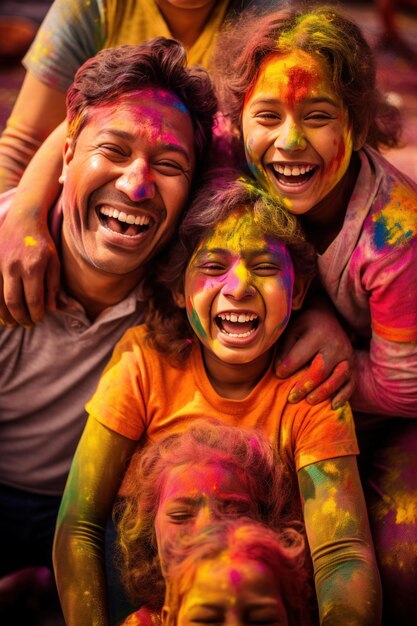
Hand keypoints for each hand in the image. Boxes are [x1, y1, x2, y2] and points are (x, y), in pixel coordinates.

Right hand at [0, 210, 59, 326]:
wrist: (23, 219)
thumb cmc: (42, 243)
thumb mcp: (54, 262)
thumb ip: (53, 286)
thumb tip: (50, 308)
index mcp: (32, 268)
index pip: (33, 299)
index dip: (36, 314)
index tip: (39, 319)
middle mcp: (13, 267)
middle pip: (13, 302)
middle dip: (21, 317)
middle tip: (27, 324)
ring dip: (4, 314)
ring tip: (12, 323)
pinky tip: (1, 311)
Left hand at [275, 305, 355, 408]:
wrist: (327, 318)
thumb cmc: (305, 327)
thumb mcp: (292, 331)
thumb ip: (285, 350)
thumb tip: (280, 372)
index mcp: (317, 335)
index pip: (301, 356)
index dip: (288, 368)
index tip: (278, 374)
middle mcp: (336, 345)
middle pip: (321, 370)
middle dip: (305, 386)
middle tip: (291, 398)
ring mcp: (347, 356)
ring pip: (339, 378)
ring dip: (323, 392)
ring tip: (309, 401)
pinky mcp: (354, 365)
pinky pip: (352, 383)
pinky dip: (343, 396)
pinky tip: (332, 405)